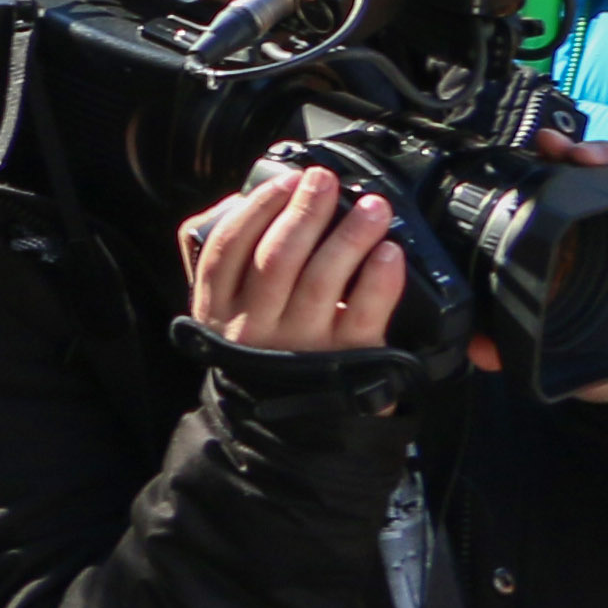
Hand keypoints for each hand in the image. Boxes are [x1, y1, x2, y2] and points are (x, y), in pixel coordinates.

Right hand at [177, 160, 405, 360]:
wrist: (293, 426)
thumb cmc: (264, 350)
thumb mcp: (228, 310)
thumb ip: (230, 260)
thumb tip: (245, 201)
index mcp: (218, 308)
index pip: (227, 249)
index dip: (256, 209)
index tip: (285, 180)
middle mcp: (255, 326)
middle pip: (276, 258)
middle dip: (304, 211)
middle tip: (325, 181)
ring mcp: (300, 343)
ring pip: (321, 279)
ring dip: (349, 235)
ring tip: (372, 207)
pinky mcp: (345, 358)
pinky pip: (363, 312)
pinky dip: (379, 280)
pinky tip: (389, 253)